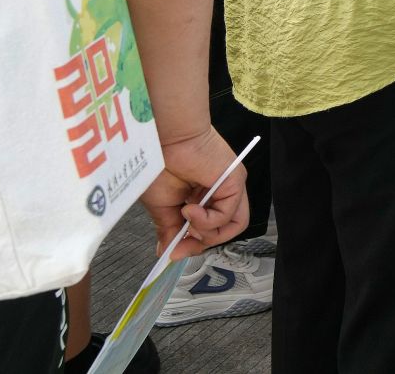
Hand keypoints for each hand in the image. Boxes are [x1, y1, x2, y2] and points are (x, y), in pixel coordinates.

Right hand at [143, 127, 249, 258]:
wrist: (163, 140)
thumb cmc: (159, 164)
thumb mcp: (163, 206)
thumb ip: (169, 230)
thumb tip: (166, 253)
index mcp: (204, 196)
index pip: (212, 228)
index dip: (195, 244)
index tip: (175, 252)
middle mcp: (221, 191)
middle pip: (226, 229)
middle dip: (203, 242)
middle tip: (182, 244)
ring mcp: (230, 186)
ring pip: (233, 225)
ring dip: (207, 232)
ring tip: (187, 221)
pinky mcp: (235, 181)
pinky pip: (229, 214)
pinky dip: (208, 220)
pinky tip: (189, 210)